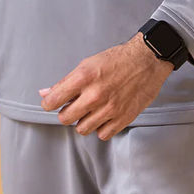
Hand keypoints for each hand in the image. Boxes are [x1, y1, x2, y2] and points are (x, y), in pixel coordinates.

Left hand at [38, 33, 174, 139]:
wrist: (147, 61)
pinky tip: (104, 115)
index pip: (53, 101)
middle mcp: (95, 95)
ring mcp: (109, 109)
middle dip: (66, 112)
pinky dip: (101, 127)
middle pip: (65, 118)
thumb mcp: (88, 64)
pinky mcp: (122, 118)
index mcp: (83, 78)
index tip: (52, 103)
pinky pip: (102, 134)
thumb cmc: (118, 60)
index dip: (49, 103)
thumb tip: (46, 93)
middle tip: (74, 105)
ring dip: (83, 120)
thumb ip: (66, 82)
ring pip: (82, 129)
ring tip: (91, 109)